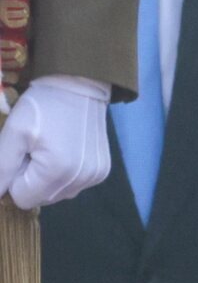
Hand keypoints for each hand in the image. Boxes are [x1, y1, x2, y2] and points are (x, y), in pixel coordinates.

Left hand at [0, 75, 110, 208]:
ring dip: (48, 178)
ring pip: (57, 194)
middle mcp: (80, 180)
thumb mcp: (14, 132)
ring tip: (52, 148)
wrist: (80, 83)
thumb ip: (1, 168)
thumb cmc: (44, 105)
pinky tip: (67, 150)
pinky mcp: (101, 171)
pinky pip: (73, 185)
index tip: (23, 152)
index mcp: (57, 172)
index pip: (22, 199)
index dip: (15, 177)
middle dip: (31, 179)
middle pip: (40, 199)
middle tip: (36, 149)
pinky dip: (65, 174)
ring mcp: (94, 177)